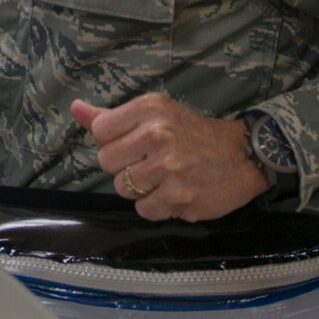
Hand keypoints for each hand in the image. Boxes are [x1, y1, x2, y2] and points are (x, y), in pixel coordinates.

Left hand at [70, 93, 269, 221]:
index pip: (100, 131)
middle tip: (150, 162)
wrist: (242, 156)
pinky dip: (156, 206)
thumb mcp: (156, 114)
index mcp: (150, 109)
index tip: (133, 144)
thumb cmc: (193, 134)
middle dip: (124, 166)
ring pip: (123, 188)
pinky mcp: (179, 197)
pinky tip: (174, 193)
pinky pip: (143, 210)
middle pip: (106, 161)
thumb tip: (75, 108)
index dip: (113, 142)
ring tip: (164, 178)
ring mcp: (168, 167)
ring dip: (140, 188)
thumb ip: (112, 116)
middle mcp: (157, 134)